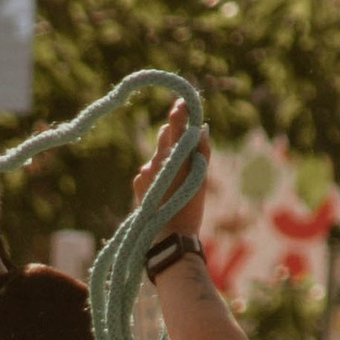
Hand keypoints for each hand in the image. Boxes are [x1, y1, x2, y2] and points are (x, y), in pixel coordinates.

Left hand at [131, 108, 207, 226]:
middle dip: (173, 134)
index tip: (182, 102)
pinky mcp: (138, 181)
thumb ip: (201, 152)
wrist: (168, 236)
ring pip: (158, 155)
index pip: (176, 127)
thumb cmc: (189, 210)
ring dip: (166, 158)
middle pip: (165, 136)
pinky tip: (163, 188)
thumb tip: (200, 130)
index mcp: (174, 158)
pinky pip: (149, 170)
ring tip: (175, 177)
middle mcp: (156, 161)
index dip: (180, 113)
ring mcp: (145, 171)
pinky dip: (157, 173)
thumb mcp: (201, 181)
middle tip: (182, 136)